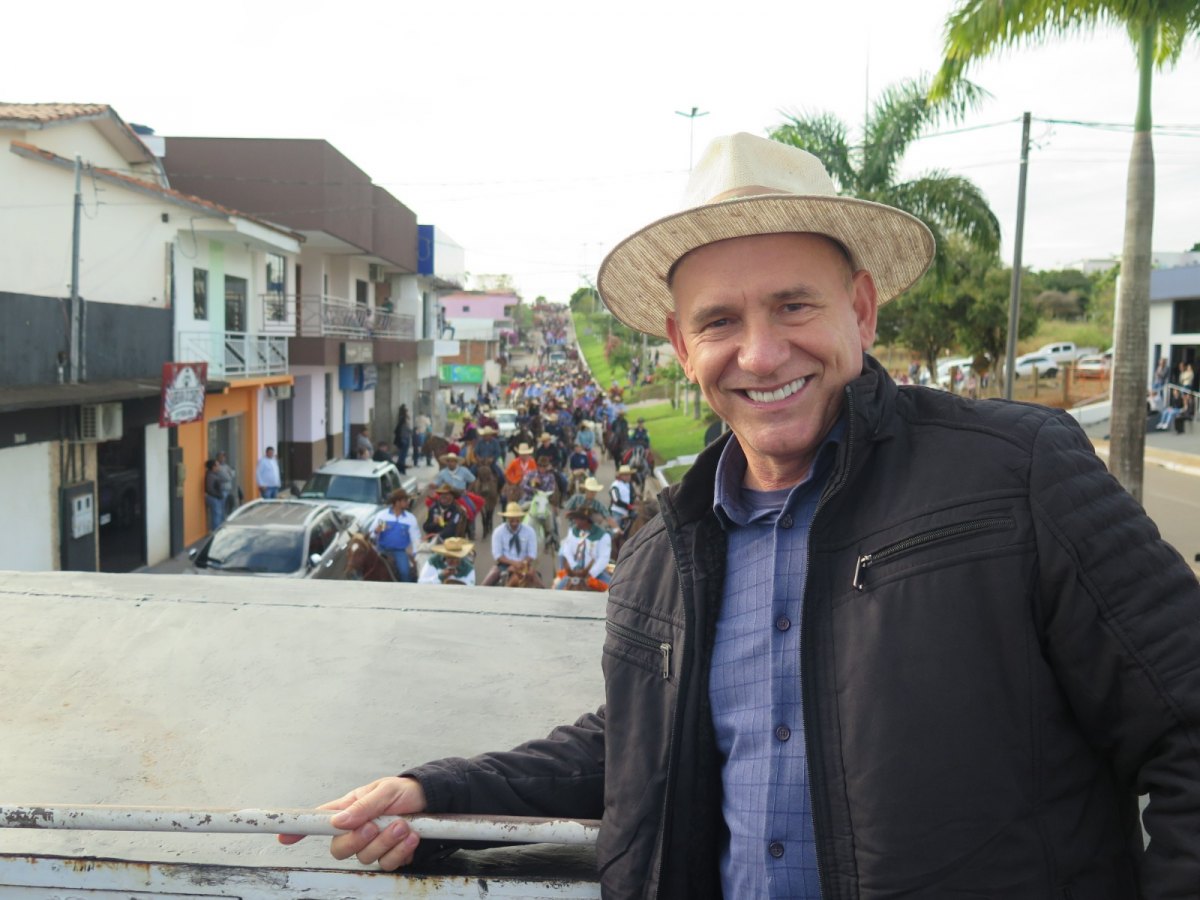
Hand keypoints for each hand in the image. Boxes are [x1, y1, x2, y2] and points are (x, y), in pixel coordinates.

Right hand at [277, 776, 427, 869]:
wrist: (434, 801)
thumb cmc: (406, 792)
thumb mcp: (386, 790)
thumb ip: (364, 806)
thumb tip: (339, 821)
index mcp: (350, 809)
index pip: (319, 821)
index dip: (300, 830)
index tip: (284, 836)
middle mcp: (357, 829)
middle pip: (339, 849)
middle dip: (358, 840)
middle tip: (375, 825)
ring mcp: (373, 845)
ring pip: (366, 858)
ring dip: (387, 842)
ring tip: (403, 825)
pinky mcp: (389, 856)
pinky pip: (387, 864)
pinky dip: (401, 850)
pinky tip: (411, 836)